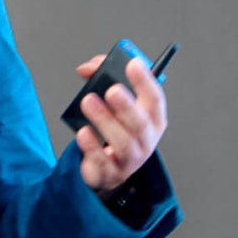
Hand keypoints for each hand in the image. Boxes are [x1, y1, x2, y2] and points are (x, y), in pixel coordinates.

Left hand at [74, 53, 166, 193]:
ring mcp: (131, 159)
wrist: (109, 169)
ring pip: (122, 142)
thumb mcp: (114, 102)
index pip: (155, 99)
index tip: (133, 64)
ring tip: (88, 101)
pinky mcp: (111, 173)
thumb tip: (85, 68)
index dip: (145, 81)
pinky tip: (83, 132)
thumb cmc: (116, 129)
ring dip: (105, 120)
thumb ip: (100, 76)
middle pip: (140, 123)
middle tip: (111, 89)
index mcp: (153, 118)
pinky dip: (92, 146)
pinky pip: (102, 161)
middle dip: (126, 105)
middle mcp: (146, 139)